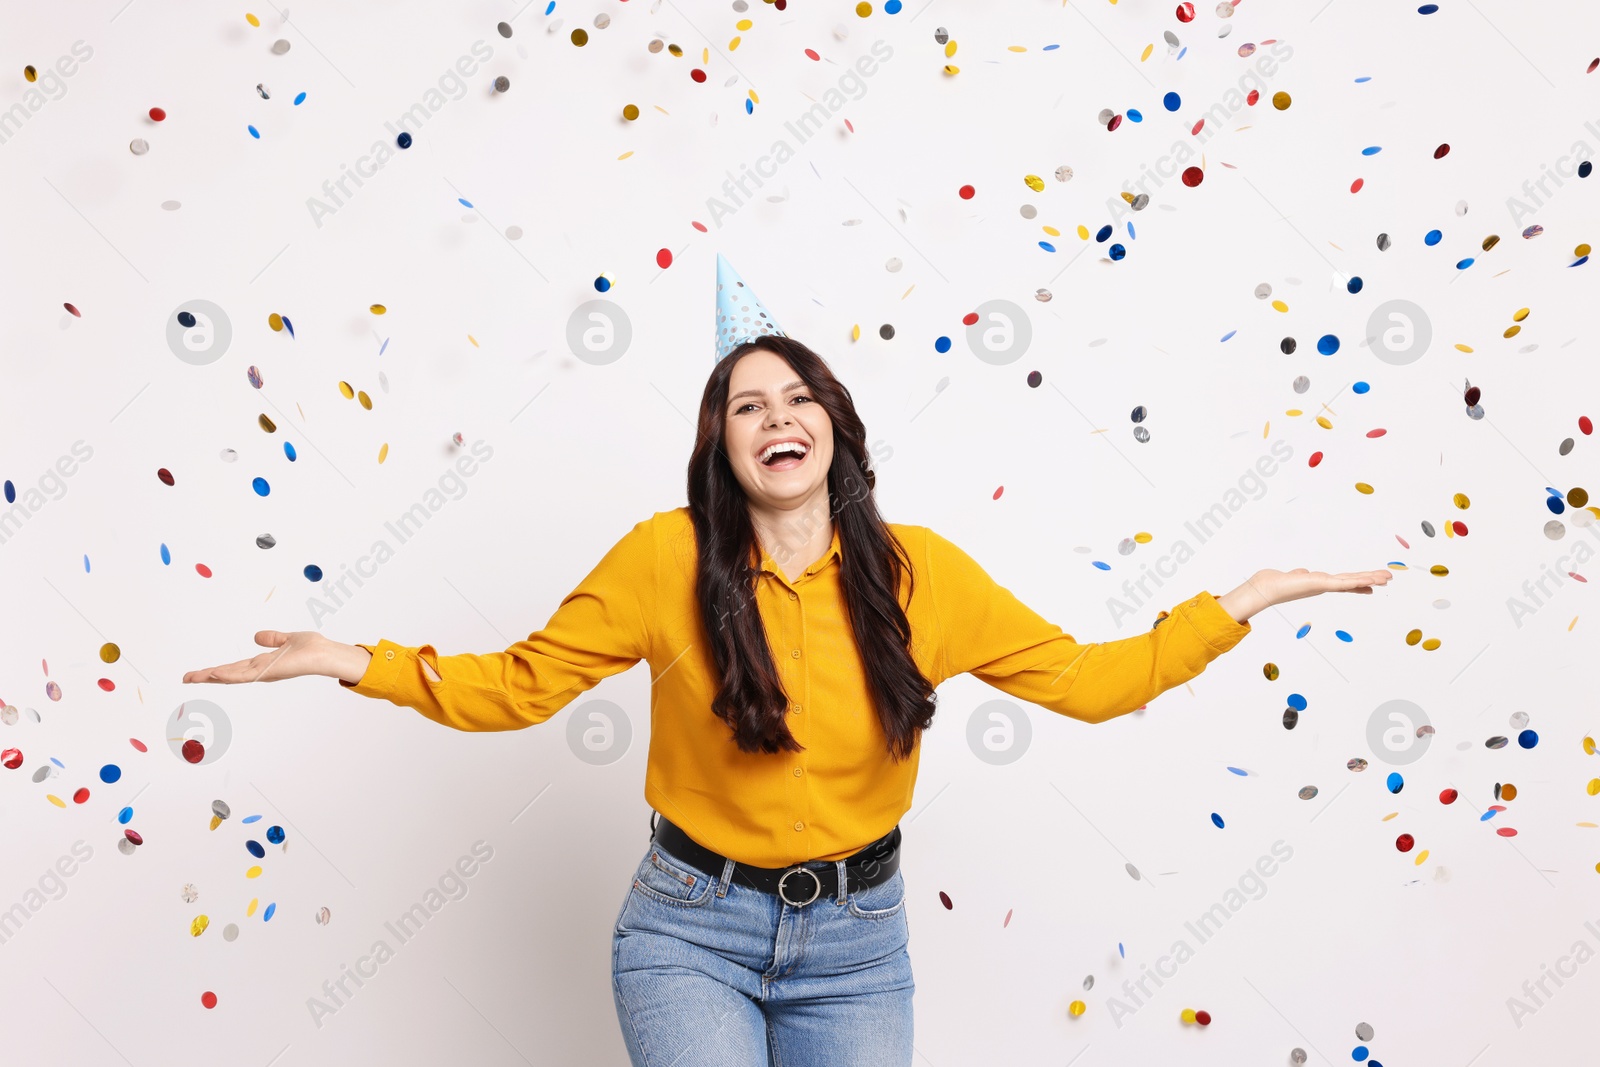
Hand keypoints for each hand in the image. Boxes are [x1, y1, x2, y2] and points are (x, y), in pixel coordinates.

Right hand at [183, 630, 328, 683]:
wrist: (324, 654)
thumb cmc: (311, 648)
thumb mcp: (287, 639)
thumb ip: (272, 639)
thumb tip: (256, 637)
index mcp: (262, 664)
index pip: (234, 667)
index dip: (217, 670)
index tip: (199, 672)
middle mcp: (260, 670)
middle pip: (228, 674)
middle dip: (207, 676)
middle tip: (186, 678)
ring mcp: (263, 673)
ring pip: (231, 676)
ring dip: (212, 677)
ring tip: (193, 677)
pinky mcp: (268, 672)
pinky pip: (245, 675)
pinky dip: (230, 675)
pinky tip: (215, 675)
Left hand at [1217, 567, 1393, 623]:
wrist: (1266, 588)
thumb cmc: (1276, 583)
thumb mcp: (1293, 576)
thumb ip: (1301, 574)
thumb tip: (1303, 572)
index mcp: (1320, 583)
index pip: (1344, 581)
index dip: (1359, 582)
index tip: (1373, 582)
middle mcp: (1324, 585)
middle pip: (1352, 581)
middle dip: (1371, 579)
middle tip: (1389, 578)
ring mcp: (1324, 586)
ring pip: (1351, 582)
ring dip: (1369, 579)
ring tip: (1386, 578)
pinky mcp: (1320, 584)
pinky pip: (1343, 583)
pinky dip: (1356, 582)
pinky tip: (1369, 580)